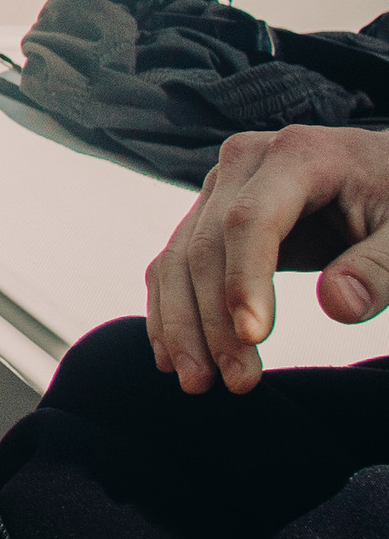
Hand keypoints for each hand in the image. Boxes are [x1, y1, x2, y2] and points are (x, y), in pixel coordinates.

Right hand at [144, 121, 388, 391]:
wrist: (381, 175)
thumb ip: (379, 268)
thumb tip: (336, 305)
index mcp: (297, 155)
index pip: (251, 220)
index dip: (244, 280)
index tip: (253, 339)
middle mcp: (243, 162)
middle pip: (207, 244)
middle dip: (213, 320)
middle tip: (237, 383)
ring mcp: (219, 186)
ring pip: (180, 256)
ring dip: (182, 323)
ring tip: (198, 382)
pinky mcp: (209, 213)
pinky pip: (175, 261)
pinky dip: (171, 308)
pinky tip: (173, 354)